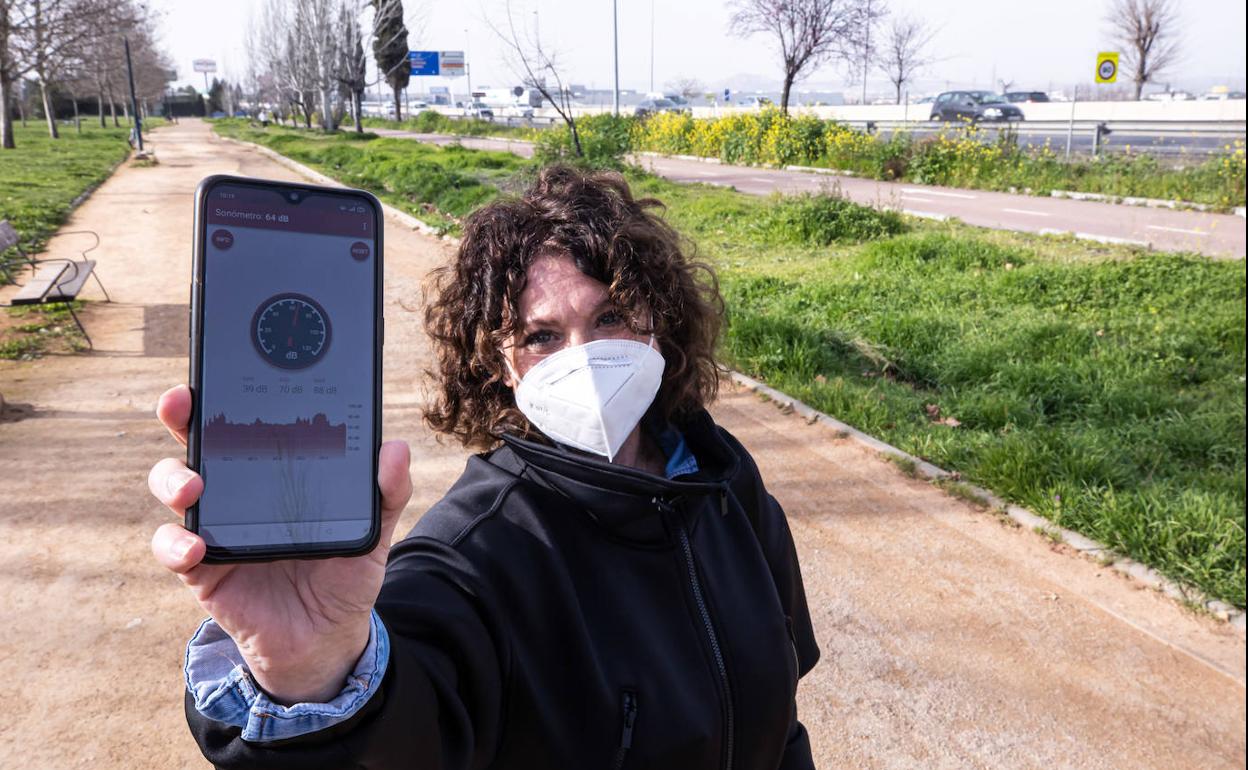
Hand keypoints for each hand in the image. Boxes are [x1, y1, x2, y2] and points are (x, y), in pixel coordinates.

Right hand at [149, 385, 411, 703]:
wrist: (326, 636)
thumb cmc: (344, 572)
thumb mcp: (373, 531)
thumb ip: (388, 492)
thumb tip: (396, 448)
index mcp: (274, 468)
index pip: (245, 420)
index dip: (226, 392)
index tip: (218, 370)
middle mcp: (237, 488)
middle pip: (196, 439)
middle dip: (181, 415)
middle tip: (181, 405)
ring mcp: (215, 523)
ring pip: (173, 485)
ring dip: (173, 478)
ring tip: (193, 488)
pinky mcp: (201, 566)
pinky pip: (173, 547)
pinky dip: (175, 544)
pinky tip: (195, 546)